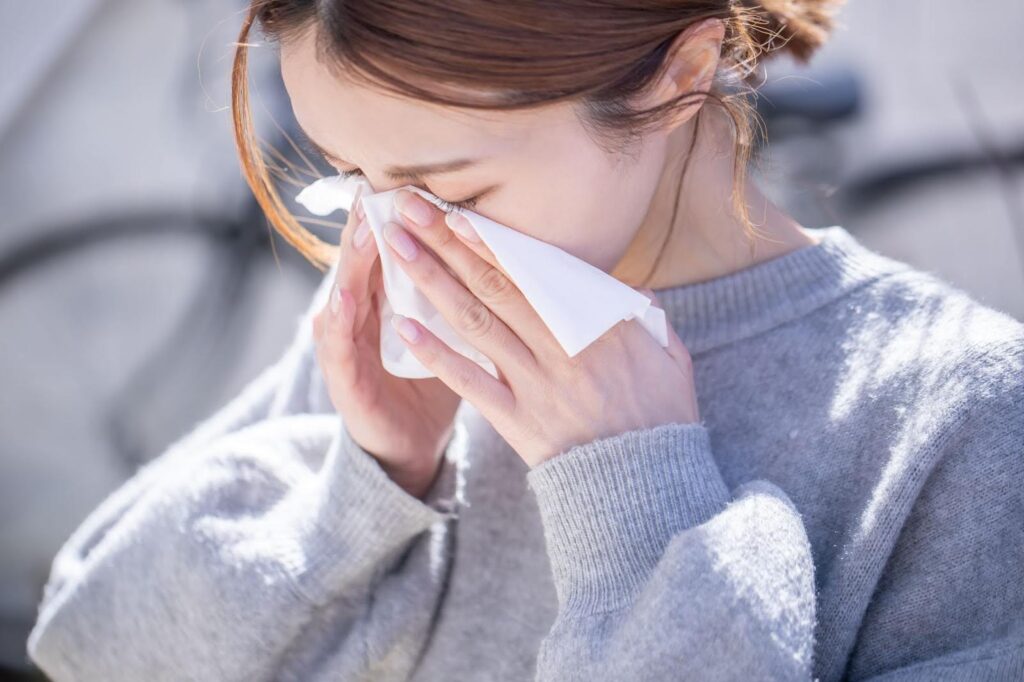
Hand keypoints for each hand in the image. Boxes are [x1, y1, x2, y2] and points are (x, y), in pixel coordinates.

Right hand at [311, 185, 462, 498]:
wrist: (412, 444)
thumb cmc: (433, 381)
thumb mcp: (450, 332)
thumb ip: (464, 293)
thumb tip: (505, 251)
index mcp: (391, 303)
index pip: (392, 254)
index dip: (400, 221)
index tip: (411, 184)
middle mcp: (364, 318)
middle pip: (364, 266)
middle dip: (370, 229)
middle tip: (378, 192)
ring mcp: (348, 348)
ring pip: (344, 298)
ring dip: (350, 266)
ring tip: (359, 235)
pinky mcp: (343, 383)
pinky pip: (336, 351)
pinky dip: (335, 325)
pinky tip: (337, 303)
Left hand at [384, 189, 699, 468]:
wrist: (647, 485)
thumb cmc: (662, 416)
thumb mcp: (669, 354)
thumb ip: (644, 313)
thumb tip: (626, 285)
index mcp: (600, 324)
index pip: (536, 272)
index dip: (493, 241)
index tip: (458, 214)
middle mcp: (561, 347)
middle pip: (495, 285)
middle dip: (448, 243)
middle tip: (409, 208)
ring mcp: (535, 384)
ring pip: (475, 322)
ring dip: (432, 281)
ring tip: (399, 248)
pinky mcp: (517, 421)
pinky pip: (470, 383)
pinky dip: (436, 355)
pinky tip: (404, 326)